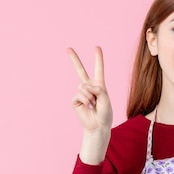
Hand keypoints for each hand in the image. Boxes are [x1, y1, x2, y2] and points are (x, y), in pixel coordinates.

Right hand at [68, 47, 112, 163]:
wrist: (98, 126)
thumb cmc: (105, 114)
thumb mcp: (106, 99)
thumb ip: (98, 89)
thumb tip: (85, 86)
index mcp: (99, 85)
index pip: (98, 69)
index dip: (98, 58)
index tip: (96, 47)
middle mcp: (89, 87)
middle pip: (80, 70)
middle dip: (74, 59)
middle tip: (68, 48)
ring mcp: (81, 93)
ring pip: (83, 86)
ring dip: (90, 96)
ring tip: (93, 105)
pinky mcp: (75, 99)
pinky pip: (79, 94)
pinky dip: (86, 100)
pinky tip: (89, 107)